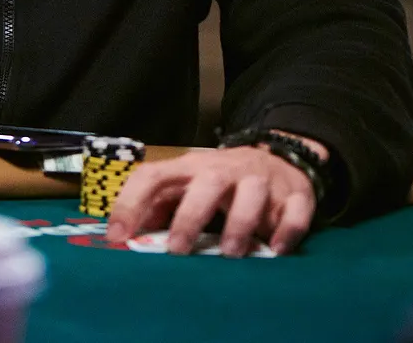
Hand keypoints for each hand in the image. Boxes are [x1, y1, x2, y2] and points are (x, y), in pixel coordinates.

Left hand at [105, 136, 326, 256]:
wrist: (278, 158)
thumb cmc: (220, 183)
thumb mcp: (187, 187)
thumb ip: (159, 208)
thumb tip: (124, 236)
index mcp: (190, 168)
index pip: (153, 176)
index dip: (131, 203)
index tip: (118, 236)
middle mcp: (225, 169)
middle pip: (207, 182)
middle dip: (190, 216)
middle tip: (178, 251)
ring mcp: (262, 180)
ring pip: (253, 192)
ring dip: (240, 223)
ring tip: (231, 254)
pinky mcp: (295, 195)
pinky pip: (295, 211)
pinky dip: (287, 231)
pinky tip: (276, 251)